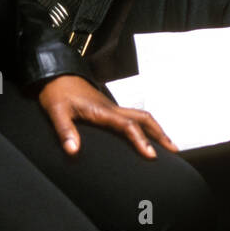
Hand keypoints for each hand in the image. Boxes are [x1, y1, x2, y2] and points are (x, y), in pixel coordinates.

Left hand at [38, 74, 176, 159]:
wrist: (56, 75)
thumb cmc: (56, 93)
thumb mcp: (56, 112)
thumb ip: (65, 131)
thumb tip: (73, 152)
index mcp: (102, 111)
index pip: (127, 125)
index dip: (140, 140)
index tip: (151, 155)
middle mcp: (111, 108)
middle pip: (143, 118)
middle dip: (160, 134)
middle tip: (173, 150)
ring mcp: (112, 108)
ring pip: (141, 116)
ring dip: (156, 129)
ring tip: (168, 145)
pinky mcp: (108, 109)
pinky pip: (133, 117)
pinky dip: (145, 127)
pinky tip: (146, 136)